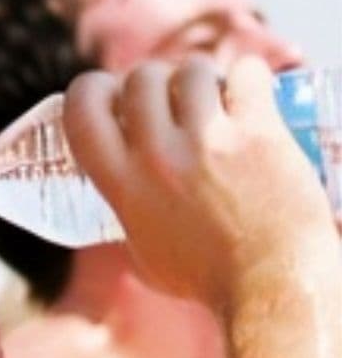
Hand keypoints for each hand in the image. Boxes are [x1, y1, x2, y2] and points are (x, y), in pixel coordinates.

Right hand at [63, 56, 332, 314]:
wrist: (275, 287)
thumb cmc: (213, 282)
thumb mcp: (145, 256)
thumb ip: (128, 223)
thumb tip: (123, 215)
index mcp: (122, 183)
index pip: (82, 107)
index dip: (93, 88)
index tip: (113, 94)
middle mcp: (157, 156)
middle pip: (140, 79)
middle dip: (157, 80)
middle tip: (177, 98)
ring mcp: (207, 141)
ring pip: (190, 70)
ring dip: (202, 77)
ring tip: (218, 95)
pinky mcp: (258, 133)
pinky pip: (245, 75)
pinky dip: (248, 76)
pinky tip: (251, 89)